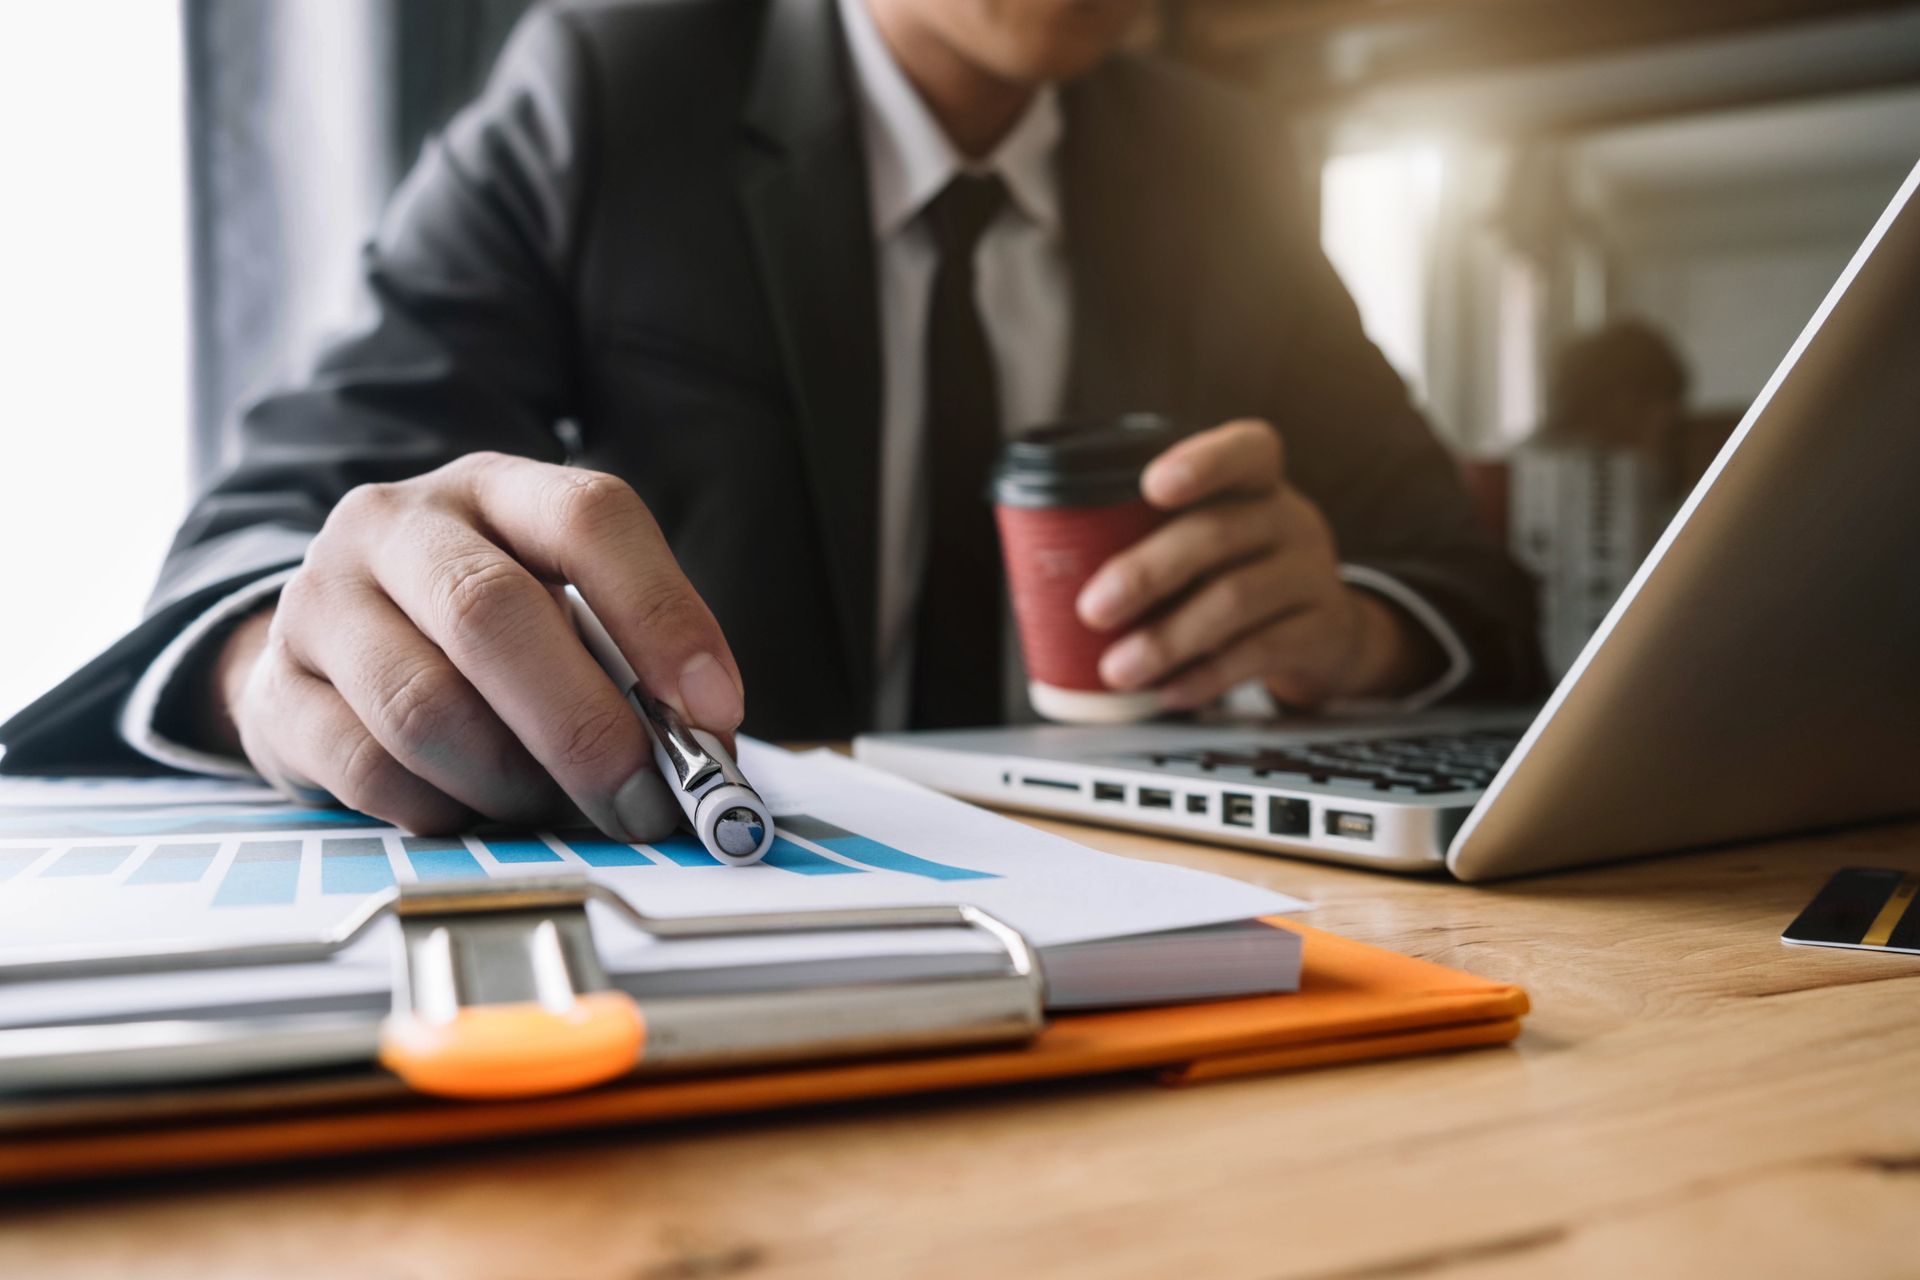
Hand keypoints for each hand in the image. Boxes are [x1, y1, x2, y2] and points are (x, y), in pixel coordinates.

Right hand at [206, 453, 744, 840]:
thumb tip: (704, 751)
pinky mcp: (274, 690)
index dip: (662, 614)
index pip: (589, 516)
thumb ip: (628, 663)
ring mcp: (320, 600)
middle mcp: (396, 524)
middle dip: (585, 727)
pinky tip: (473, 810)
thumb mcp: (562, 610)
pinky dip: (442, 808)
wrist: (332, 645)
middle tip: (644, 801)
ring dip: (512, 779)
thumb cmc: (482, 635)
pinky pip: (368, 769)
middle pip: (491, 613)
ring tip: (554, 806)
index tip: (715, 710)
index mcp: (495, 488)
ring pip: (425, 704)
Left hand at [1074, 419, 1440, 710]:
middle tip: (1093, 609)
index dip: (1201, 462)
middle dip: (1147, 572)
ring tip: (1118, 669)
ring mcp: (1311, 575)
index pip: (1246, 451)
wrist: (1328, 631)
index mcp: (1257, 483)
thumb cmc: (1240, 572)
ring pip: (1237, 599)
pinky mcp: (1320, 632)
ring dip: (1167, 637)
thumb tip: (1053, 579)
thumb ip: (1155, 542)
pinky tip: (1169, 690)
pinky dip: (1206, 675)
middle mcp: (1289, 519)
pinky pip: (1260, 653)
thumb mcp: (1213, 542)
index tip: (1151, 486)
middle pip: (1219, 534)